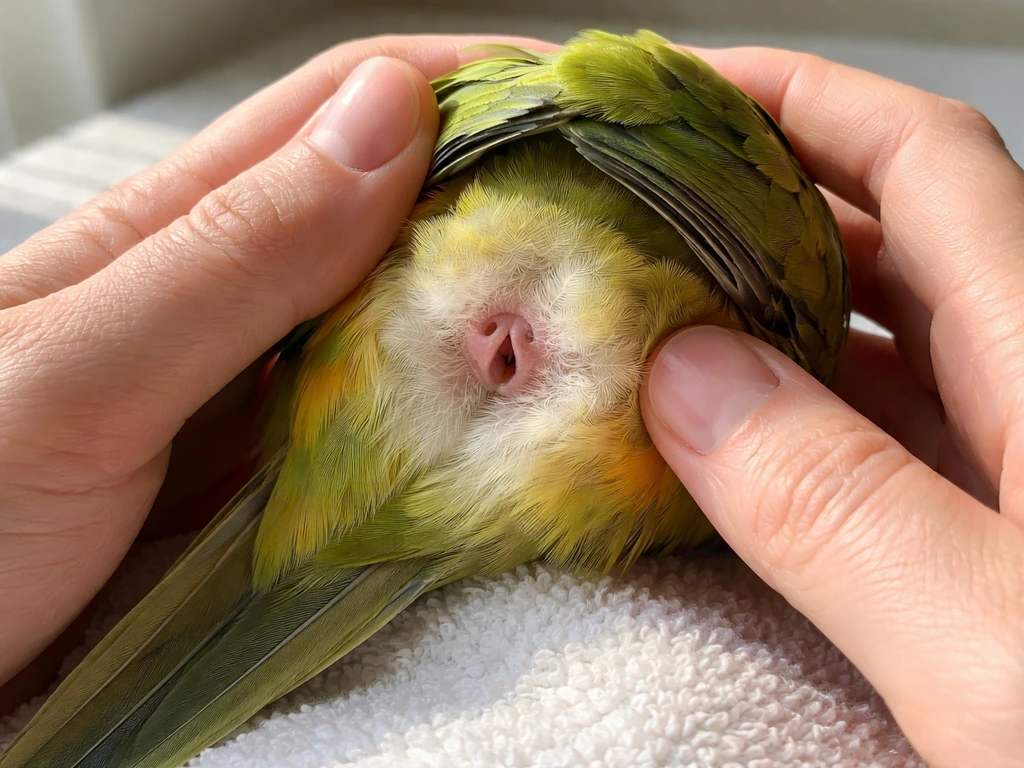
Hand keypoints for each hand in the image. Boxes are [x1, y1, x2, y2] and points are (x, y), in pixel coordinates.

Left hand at [0, 34, 554, 696]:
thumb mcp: (72, 376)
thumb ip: (232, 256)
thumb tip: (390, 118)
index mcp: (178, 232)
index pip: (347, 110)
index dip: (472, 84)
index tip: (593, 103)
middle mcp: (234, 298)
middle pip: (400, 209)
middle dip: (515, 195)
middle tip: (634, 223)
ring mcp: (262, 392)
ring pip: (408, 316)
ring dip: (502, 307)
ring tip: (610, 317)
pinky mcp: (278, 481)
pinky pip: (392, 423)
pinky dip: (461, 412)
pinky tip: (518, 424)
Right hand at [641, 48, 1023, 767]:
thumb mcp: (1003, 656)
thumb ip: (842, 510)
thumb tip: (682, 378)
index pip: (923, 162)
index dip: (799, 101)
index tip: (670, 89)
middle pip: (883, 240)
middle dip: (747, 203)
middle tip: (618, 212)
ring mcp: (1005, 474)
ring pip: (864, 347)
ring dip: (750, 319)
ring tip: (636, 318)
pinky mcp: (983, 547)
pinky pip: (861, 446)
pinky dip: (776, 428)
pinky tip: (707, 446)